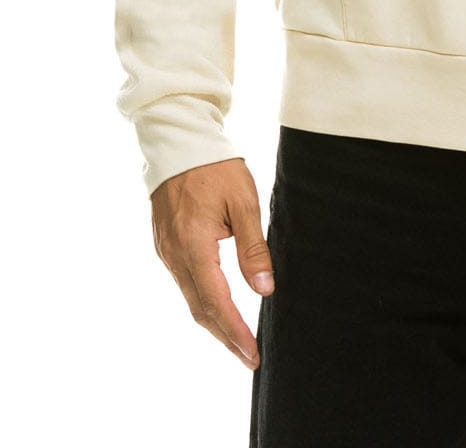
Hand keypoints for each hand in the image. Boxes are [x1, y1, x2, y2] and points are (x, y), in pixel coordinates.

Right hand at [150, 157, 275, 370]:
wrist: (179, 142)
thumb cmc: (216, 167)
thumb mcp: (244, 201)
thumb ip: (253, 247)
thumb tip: (264, 289)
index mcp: (194, 244)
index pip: (216, 301)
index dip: (235, 331)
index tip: (252, 353)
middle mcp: (174, 254)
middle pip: (199, 309)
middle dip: (225, 337)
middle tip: (249, 357)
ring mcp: (166, 251)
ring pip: (190, 298)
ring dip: (214, 322)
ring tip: (238, 340)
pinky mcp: (165, 244)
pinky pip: (184, 283)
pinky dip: (203, 302)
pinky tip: (219, 308)